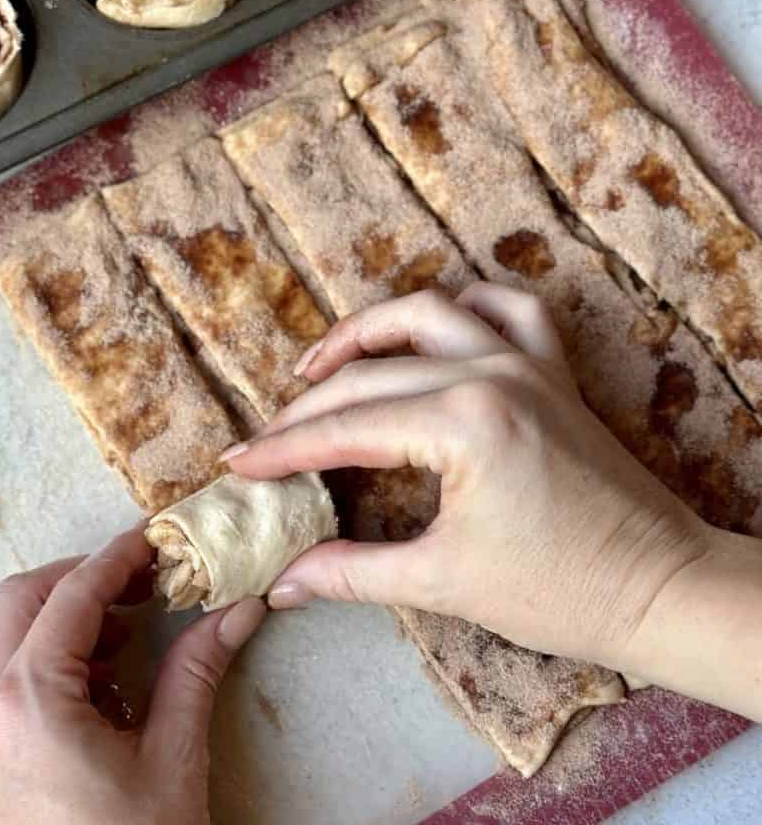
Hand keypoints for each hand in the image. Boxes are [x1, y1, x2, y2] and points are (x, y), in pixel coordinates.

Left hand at [0, 528, 265, 824]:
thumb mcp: (173, 756)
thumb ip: (197, 668)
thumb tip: (241, 606)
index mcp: (30, 701)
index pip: (69, 596)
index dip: (116, 559)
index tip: (154, 540)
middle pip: (18, 600)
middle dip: (79, 579)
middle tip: (138, 585)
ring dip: (55, 616)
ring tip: (119, 636)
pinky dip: (43, 655)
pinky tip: (97, 684)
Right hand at [227, 283, 710, 670]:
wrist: (662, 588)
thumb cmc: (561, 592)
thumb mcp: (443, 583)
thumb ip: (351, 571)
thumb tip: (281, 583)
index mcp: (463, 423)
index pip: (346, 429)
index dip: (283, 450)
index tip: (238, 465)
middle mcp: (491, 373)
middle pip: (369, 375)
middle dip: (307, 410)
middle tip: (267, 441)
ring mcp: (526, 362)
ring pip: (426, 313)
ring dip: (365, 332)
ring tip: (319, 366)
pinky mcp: (552, 369)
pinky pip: (504, 308)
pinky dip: (460, 307)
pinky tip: (427, 329)